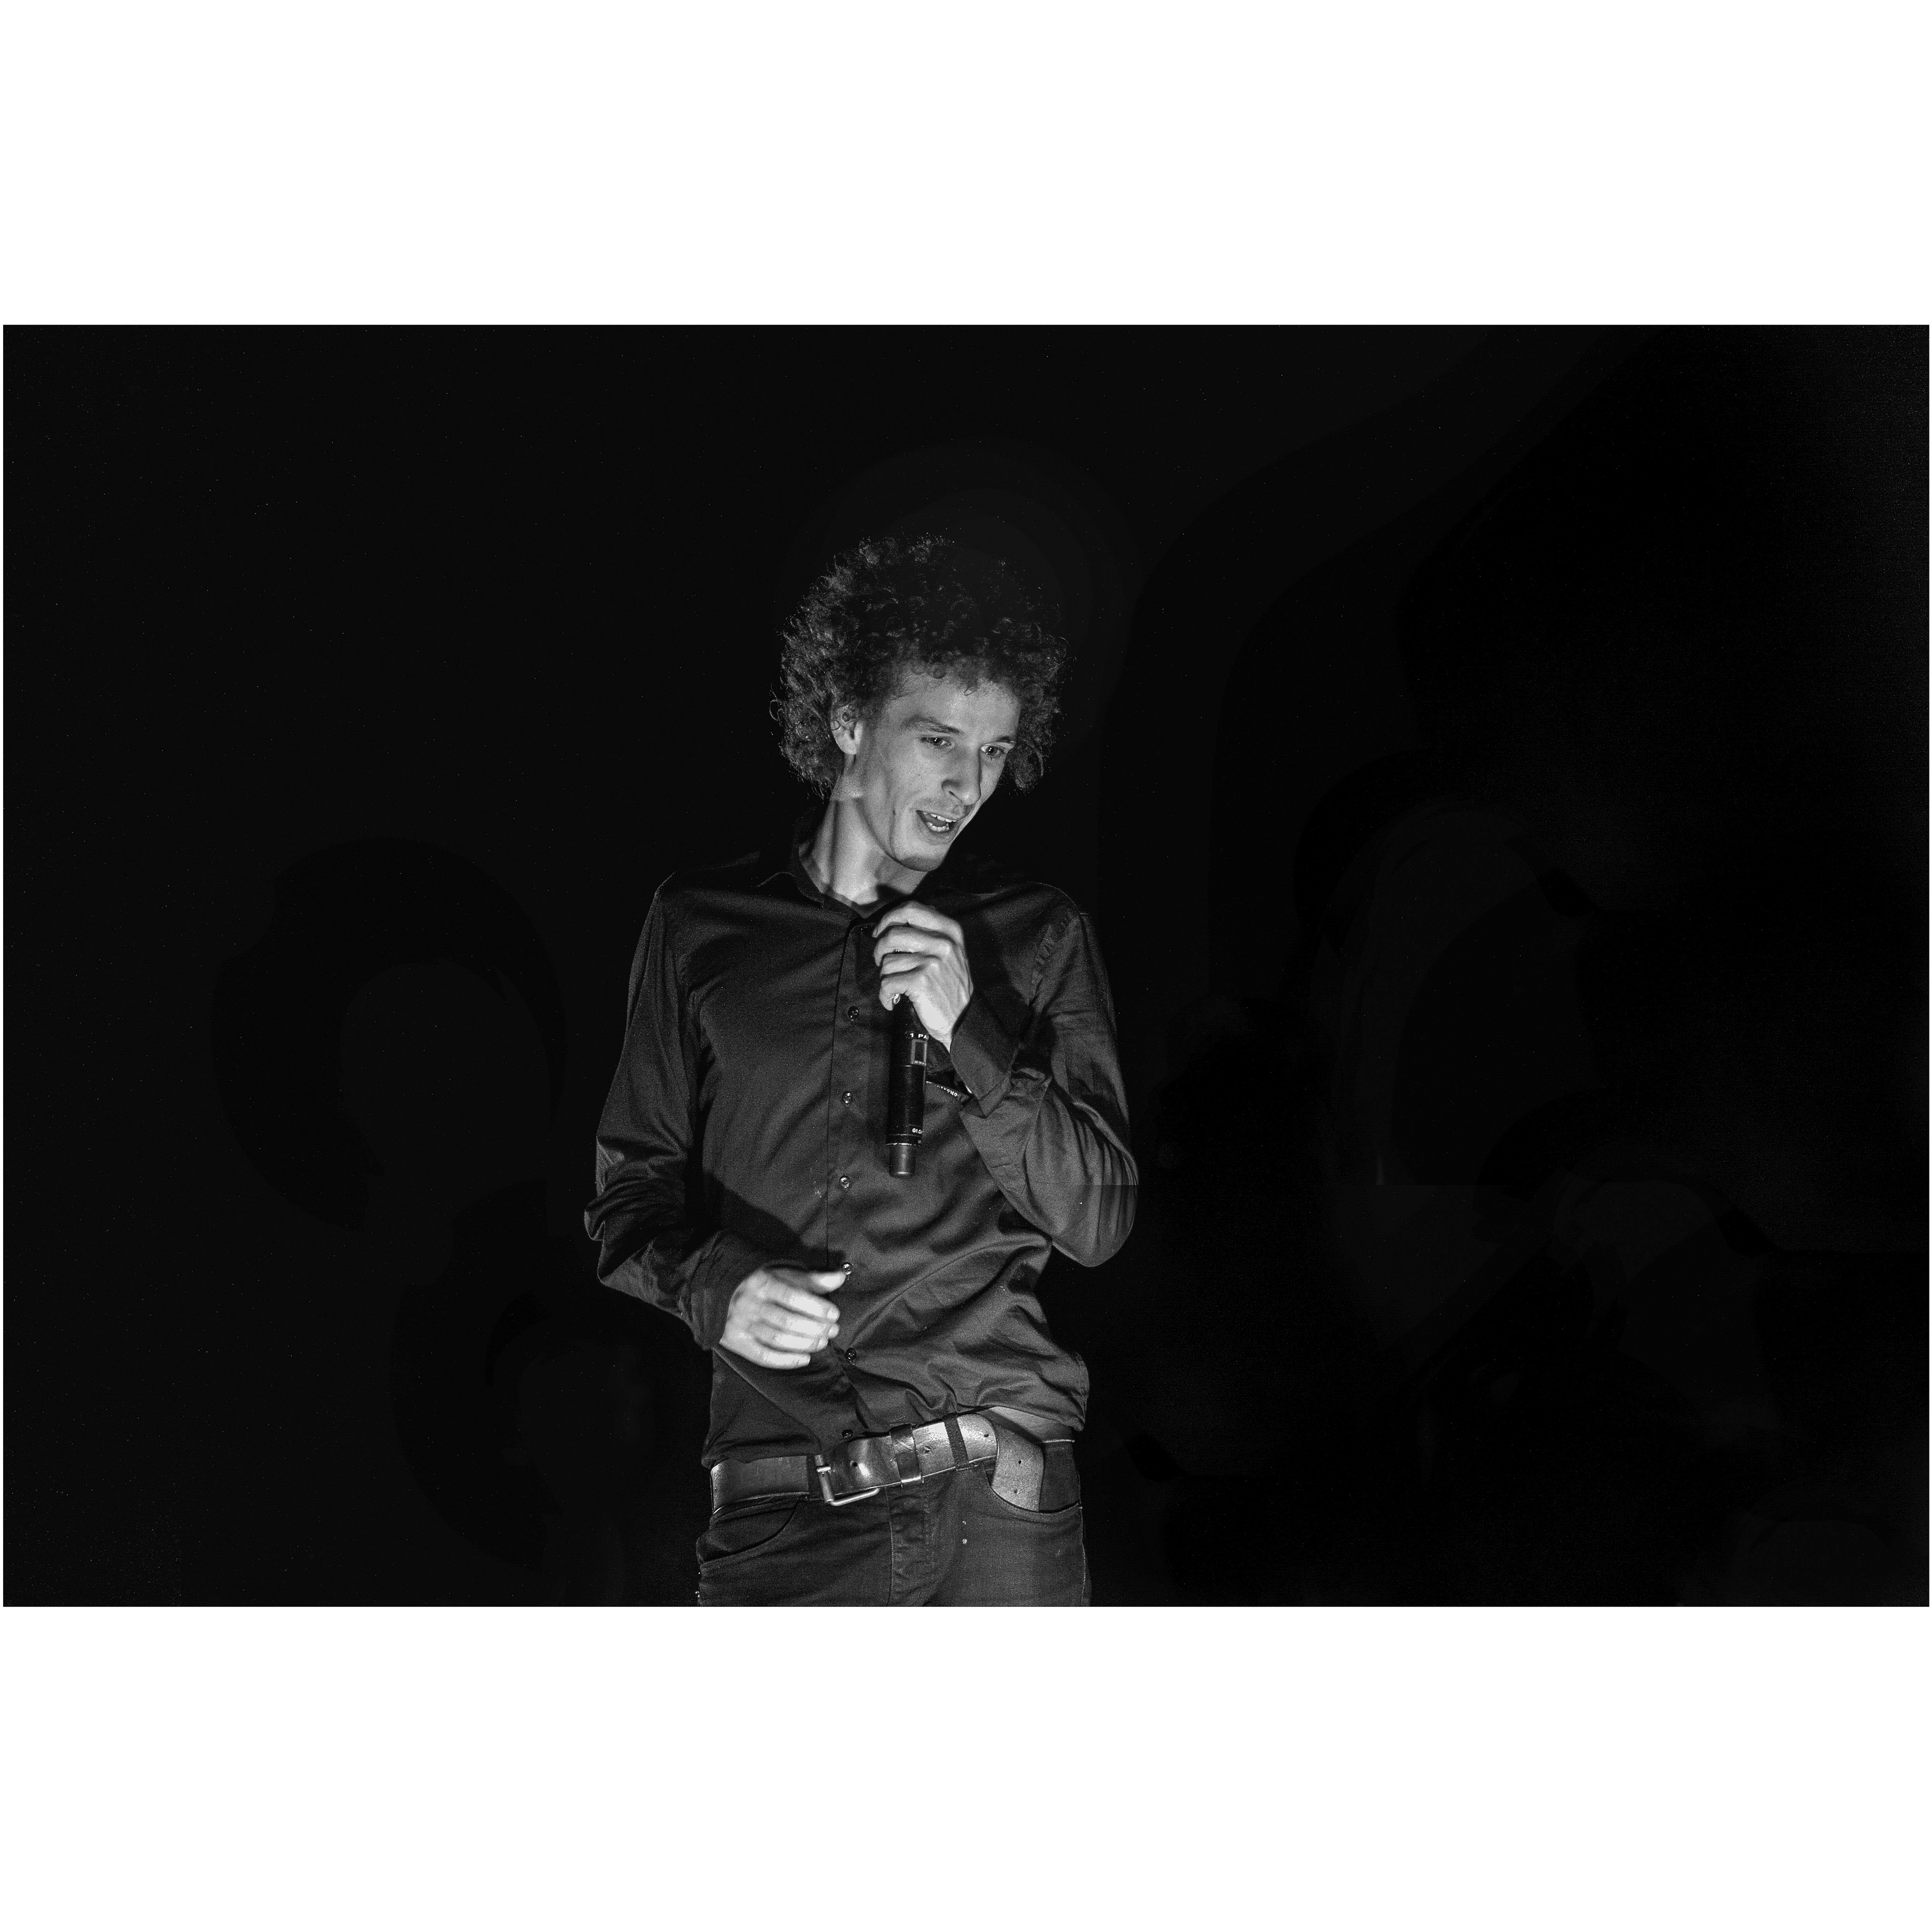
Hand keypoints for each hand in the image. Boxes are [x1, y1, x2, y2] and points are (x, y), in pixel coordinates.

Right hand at [718, 1264, 845, 1369]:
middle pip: (787, 1321)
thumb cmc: (755, 1281)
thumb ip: (810, 1278)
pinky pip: (762, 1356)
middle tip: (833, 1330)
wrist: (714, 1290)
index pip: (792, 1296)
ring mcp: (741, 1325)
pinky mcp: (736, 1342)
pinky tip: (804, 1359)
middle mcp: (750, 1304)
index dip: (816, 1307)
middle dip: (815, 1328)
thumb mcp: (780, 1273)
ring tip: (822, 1342)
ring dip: (804, 1343)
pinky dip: (785, 1360)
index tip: (833, 1313)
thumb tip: (840, 1277)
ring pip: (777, 1339)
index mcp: (761, 1283)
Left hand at [872, 903, 971, 1048]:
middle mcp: (943, 943)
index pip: (911, 909)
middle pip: (893, 934)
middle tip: (882, 962)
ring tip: (897, 985)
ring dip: (885, 976)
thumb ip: (930, 931)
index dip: (889, 918)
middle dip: (879, 949)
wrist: (962, 1019)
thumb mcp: (950, 951)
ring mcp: (932, 961)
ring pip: (887, 961)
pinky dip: (885, 995)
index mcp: (950, 930)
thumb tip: (896, 920)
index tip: (880, 931)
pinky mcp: (921, 981)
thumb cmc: (950, 985)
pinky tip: (894, 999)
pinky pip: (887, 982)